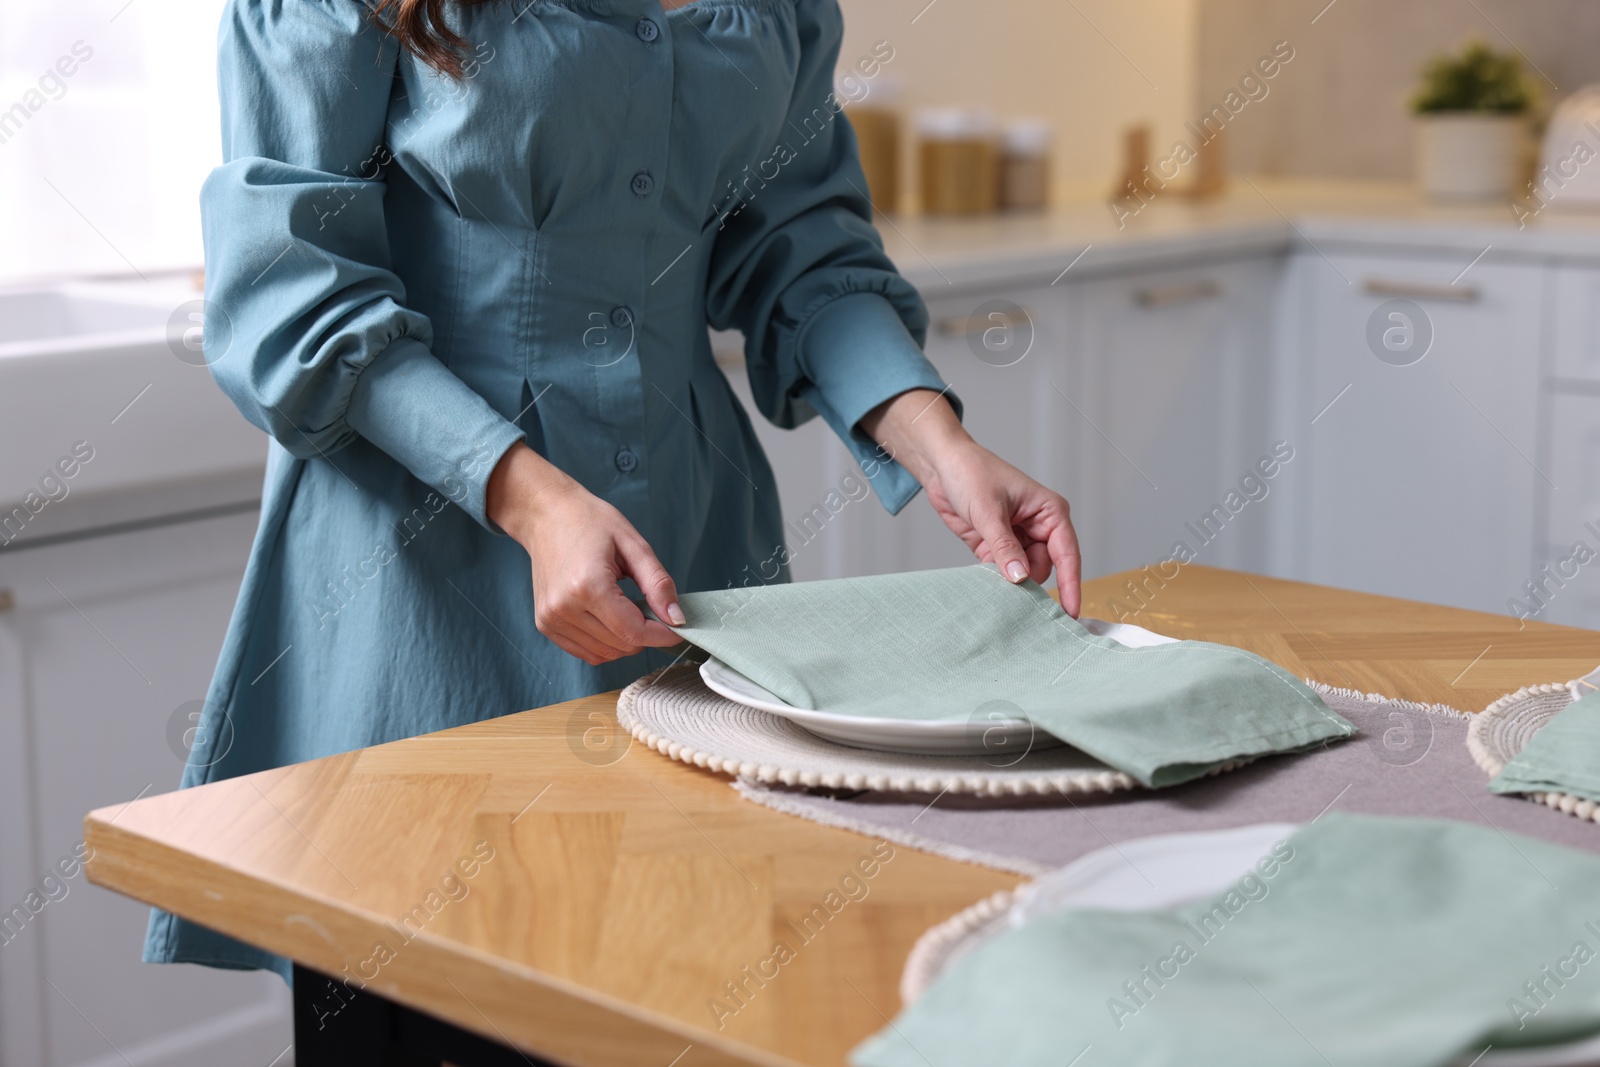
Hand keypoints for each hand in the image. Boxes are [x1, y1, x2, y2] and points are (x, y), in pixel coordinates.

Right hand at [487, 442, 683, 663]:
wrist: (546, 515)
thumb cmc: (589, 522)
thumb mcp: (633, 544)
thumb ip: (658, 584)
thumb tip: (677, 619)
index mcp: (588, 586)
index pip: (633, 632)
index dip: (662, 635)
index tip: (679, 628)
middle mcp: (564, 608)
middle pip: (621, 646)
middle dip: (646, 635)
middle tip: (652, 609)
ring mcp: (551, 619)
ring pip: (605, 654)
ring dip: (625, 640)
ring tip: (627, 608)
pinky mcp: (546, 624)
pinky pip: (586, 652)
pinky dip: (606, 643)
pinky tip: (610, 618)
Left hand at [860, 390, 1082, 616]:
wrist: (941, 466)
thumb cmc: (971, 473)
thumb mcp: (989, 511)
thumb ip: (1005, 547)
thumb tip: (1021, 579)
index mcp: (1049, 512)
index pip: (1067, 554)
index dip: (1070, 584)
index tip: (1070, 612)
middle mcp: (1039, 527)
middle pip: (1044, 568)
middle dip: (1028, 580)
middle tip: (1008, 587)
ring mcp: (1018, 538)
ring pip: (1023, 574)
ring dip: (1008, 580)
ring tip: (989, 571)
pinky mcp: (997, 548)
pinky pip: (1003, 572)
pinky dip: (994, 578)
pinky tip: (983, 577)